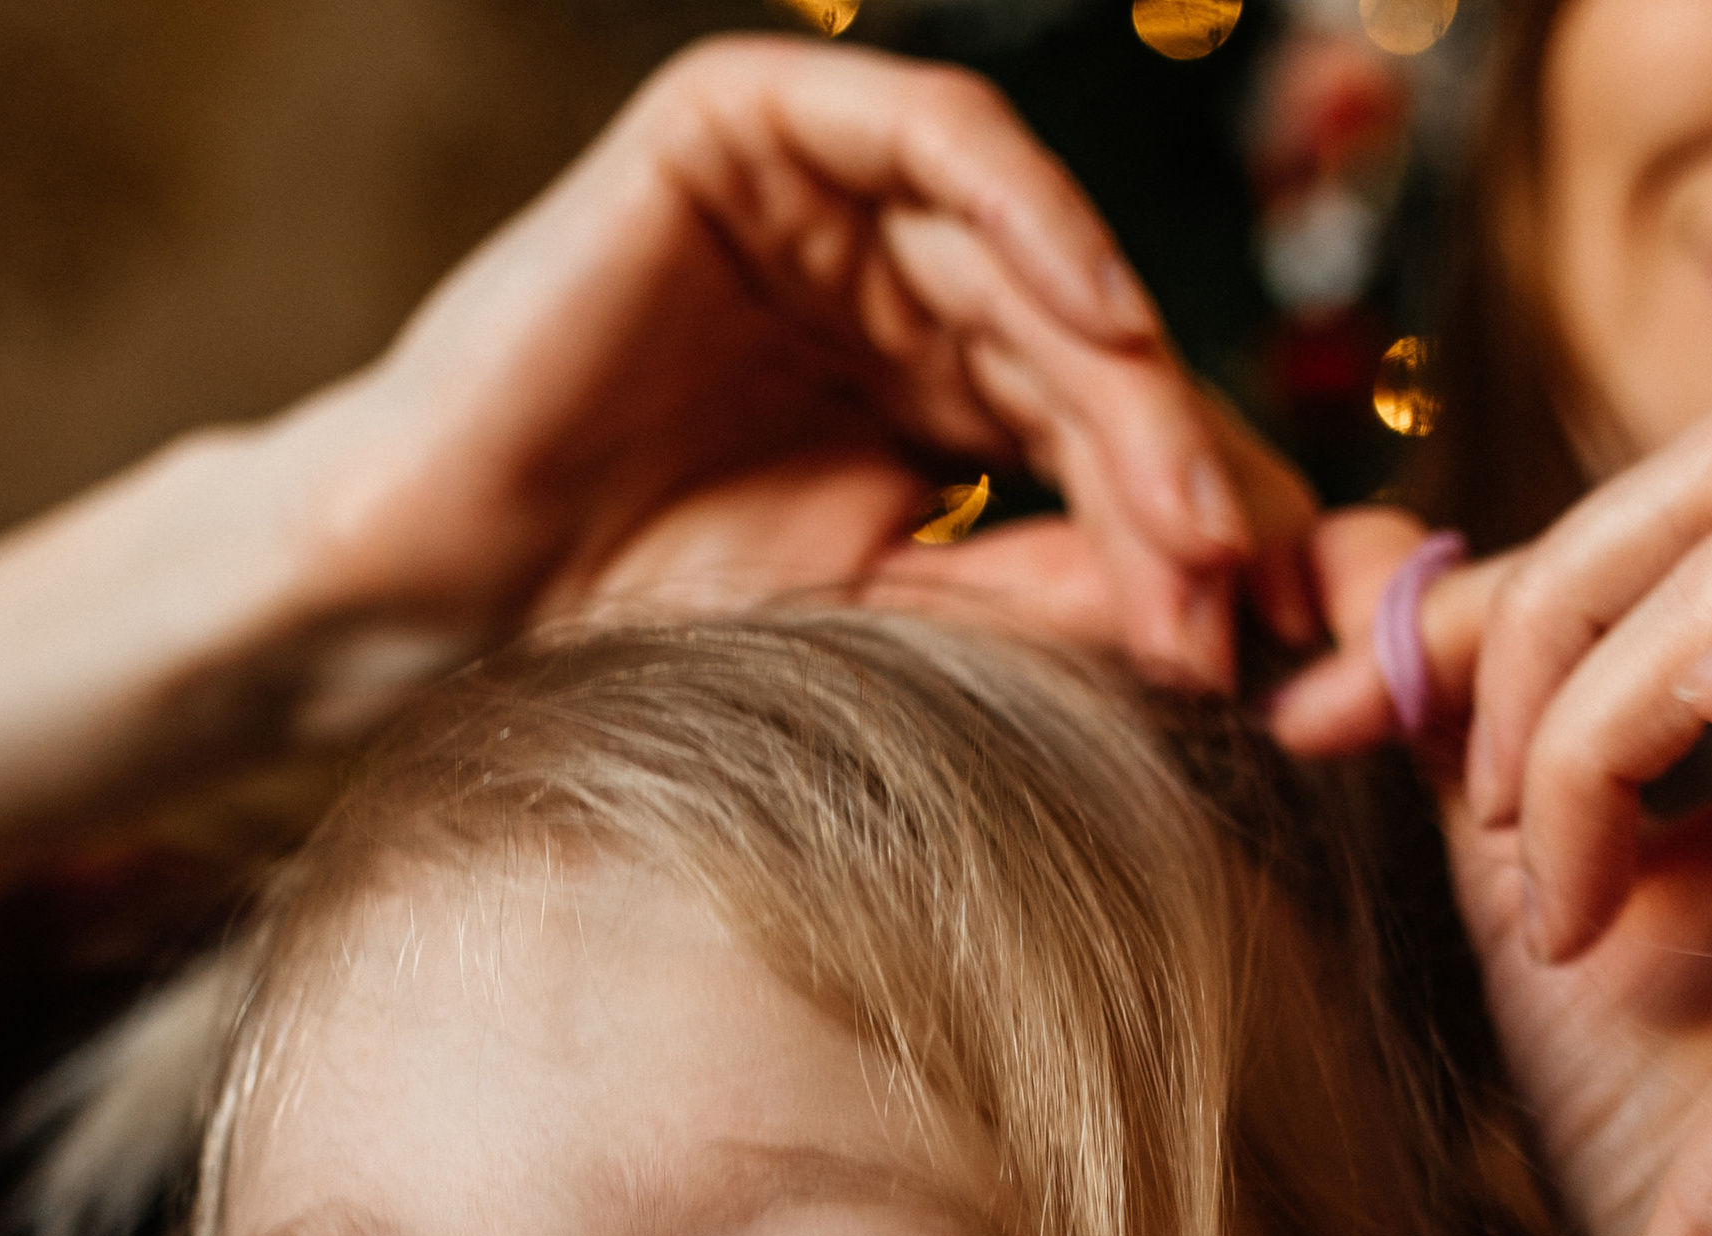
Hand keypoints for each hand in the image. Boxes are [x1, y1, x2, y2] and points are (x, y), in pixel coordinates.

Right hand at [259, 37, 1318, 709]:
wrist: (444, 593)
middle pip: (1084, 348)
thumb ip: (1033, 592)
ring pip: (1031, 253)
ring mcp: (823, 198)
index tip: (1267, 635)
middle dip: (1174, 469)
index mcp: (922, 394)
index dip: (1192, 525)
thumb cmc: (631, 618)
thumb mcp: (879, 625)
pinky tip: (1104, 318)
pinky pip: (935, 132)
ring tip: (1182, 505)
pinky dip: (1035, 208)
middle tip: (1233, 587)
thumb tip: (1215, 607)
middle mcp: (888, 283)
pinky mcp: (749, 124)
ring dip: (1126, 374)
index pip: (1097, 435)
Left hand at [1273, 385, 1711, 1235]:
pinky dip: (1686, 728)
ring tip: (1555, 904)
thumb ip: (1478, 698)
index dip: (1509, 581)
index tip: (1352, 725)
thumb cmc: (1648, 1142)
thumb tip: (1363, 543)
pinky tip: (1612, 896)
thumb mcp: (1535, 868)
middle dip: (1551, 615)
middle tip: (1493, 824)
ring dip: (1582, 714)